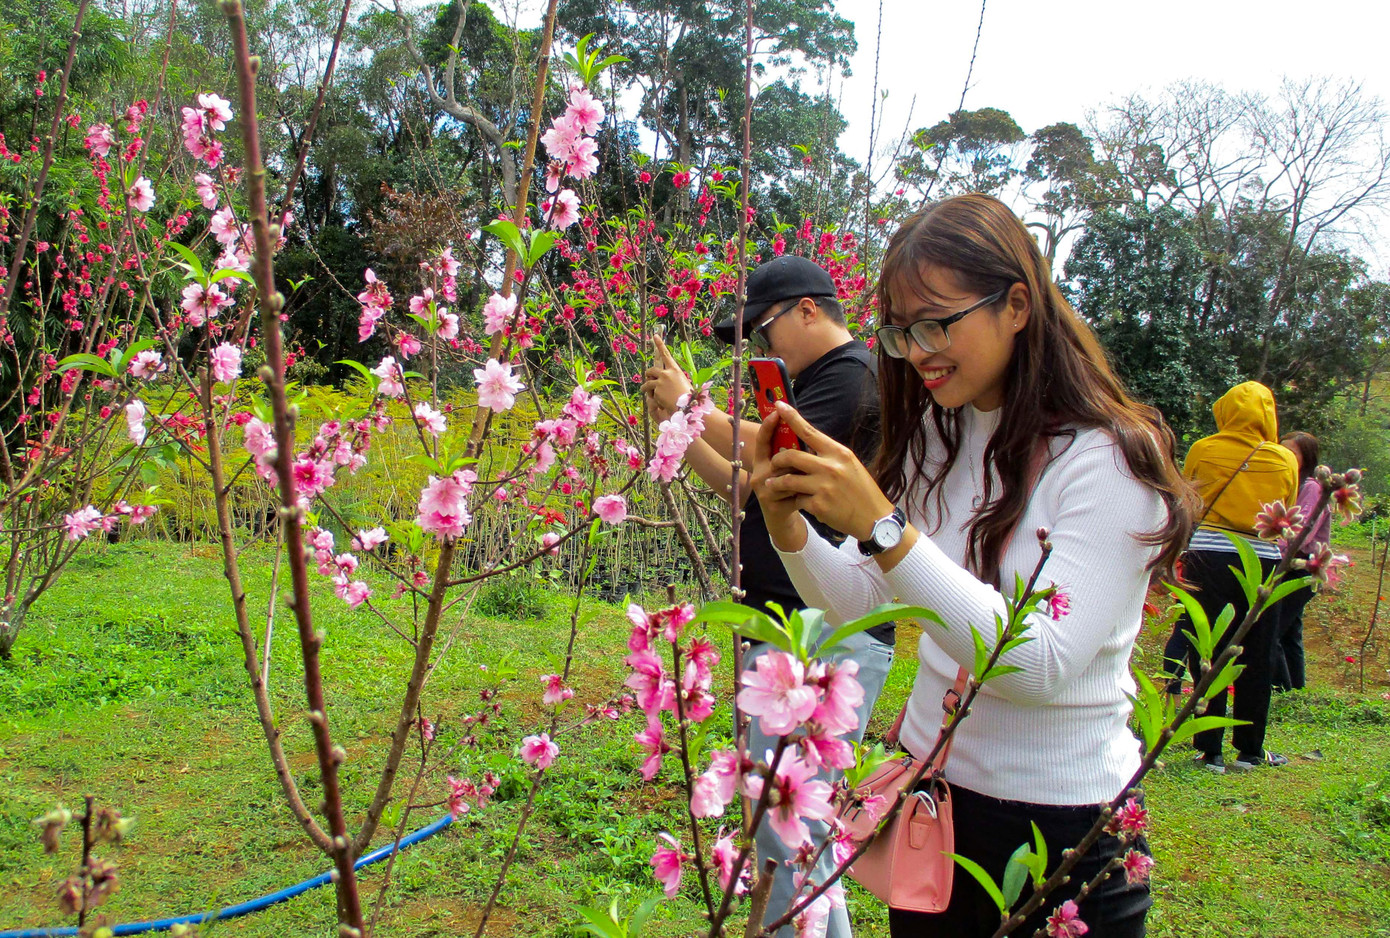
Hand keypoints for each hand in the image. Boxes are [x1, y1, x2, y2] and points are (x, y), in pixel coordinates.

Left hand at [640, 333, 690, 420]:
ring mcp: (660, 381)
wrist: (686, 406)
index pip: (666, 354)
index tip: (655, 336)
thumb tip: (661, 379)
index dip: (660, 344)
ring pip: (647, 382)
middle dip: (648, 374)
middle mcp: (666, 373)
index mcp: (675, 370)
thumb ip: (672, 379)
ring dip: (645, 387)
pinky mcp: (655, 389)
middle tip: (647, 378)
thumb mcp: (682, 383)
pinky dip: (651, 396)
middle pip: (652, 370)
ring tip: (646, 391)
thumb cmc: (687, 396)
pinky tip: (658, 401)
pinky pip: (649, 392)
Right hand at [750, 408, 809, 549]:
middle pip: (778, 457)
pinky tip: (814, 496)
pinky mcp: (772, 505)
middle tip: (812, 462)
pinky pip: (794, 492)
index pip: (763, 440)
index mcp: (763, 462)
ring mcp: (764, 491)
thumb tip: (804, 428)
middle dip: (797, 460)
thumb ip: (793, 454)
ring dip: (804, 477)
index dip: (769, 425)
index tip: (778, 410)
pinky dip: (807, 493)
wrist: (785, 520)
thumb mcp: (790, 470)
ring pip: (787, 475)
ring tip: (815, 481)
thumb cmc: (791, 490)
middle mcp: (759, 474)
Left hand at [758, 401, 895, 541]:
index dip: (792, 417)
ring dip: (777, 482)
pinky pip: (796, 499)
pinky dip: (795, 500)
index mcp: (839, 453)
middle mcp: (830, 468)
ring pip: (787, 479)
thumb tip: (805, 446)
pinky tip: (800, 502)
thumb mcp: (849, 465)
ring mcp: (823, 487)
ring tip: (773, 484)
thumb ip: (828, 456)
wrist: (874, 519)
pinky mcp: (818, 505)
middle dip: (777, 460)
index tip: (778, 404)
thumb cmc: (861, 490)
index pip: (809, 432)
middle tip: (774, 463)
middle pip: (791, 456)